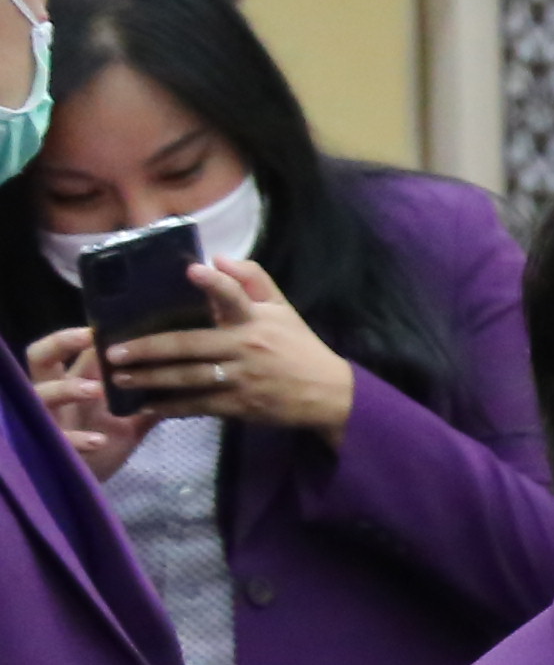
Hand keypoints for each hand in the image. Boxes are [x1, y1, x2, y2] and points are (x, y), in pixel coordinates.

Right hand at [22, 330, 141, 481]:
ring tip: (96, 390)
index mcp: (73, 381)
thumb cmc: (104, 443)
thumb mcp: (131, 420)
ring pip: (41, 393)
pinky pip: (56, 438)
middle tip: (89, 338)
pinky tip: (99, 440)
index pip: (73, 347)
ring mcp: (49, 418)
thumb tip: (187, 380)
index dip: (87, 332)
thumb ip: (150, 400)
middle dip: (60, 342)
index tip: (112, 323)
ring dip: (68, 388)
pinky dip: (77, 439)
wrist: (91, 482)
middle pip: (41, 356)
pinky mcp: (51, 446)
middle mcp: (55, 394)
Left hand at [84, 257, 352, 436]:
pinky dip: (172, 406)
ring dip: (150, 378)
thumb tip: (218, 258)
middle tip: (114, 351)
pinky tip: (148, 405)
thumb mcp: (284, 309)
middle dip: (149, 348)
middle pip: (190, 345)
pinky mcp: (241, 405)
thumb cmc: (300, 348)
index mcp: (256, 320)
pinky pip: (199, 405)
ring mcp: (242, 379)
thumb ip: (253, 281)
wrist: (329, 394)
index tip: (191, 270)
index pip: (236, 295)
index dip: (214, 283)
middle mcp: (246, 347)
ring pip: (187, 378)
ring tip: (120, 377)